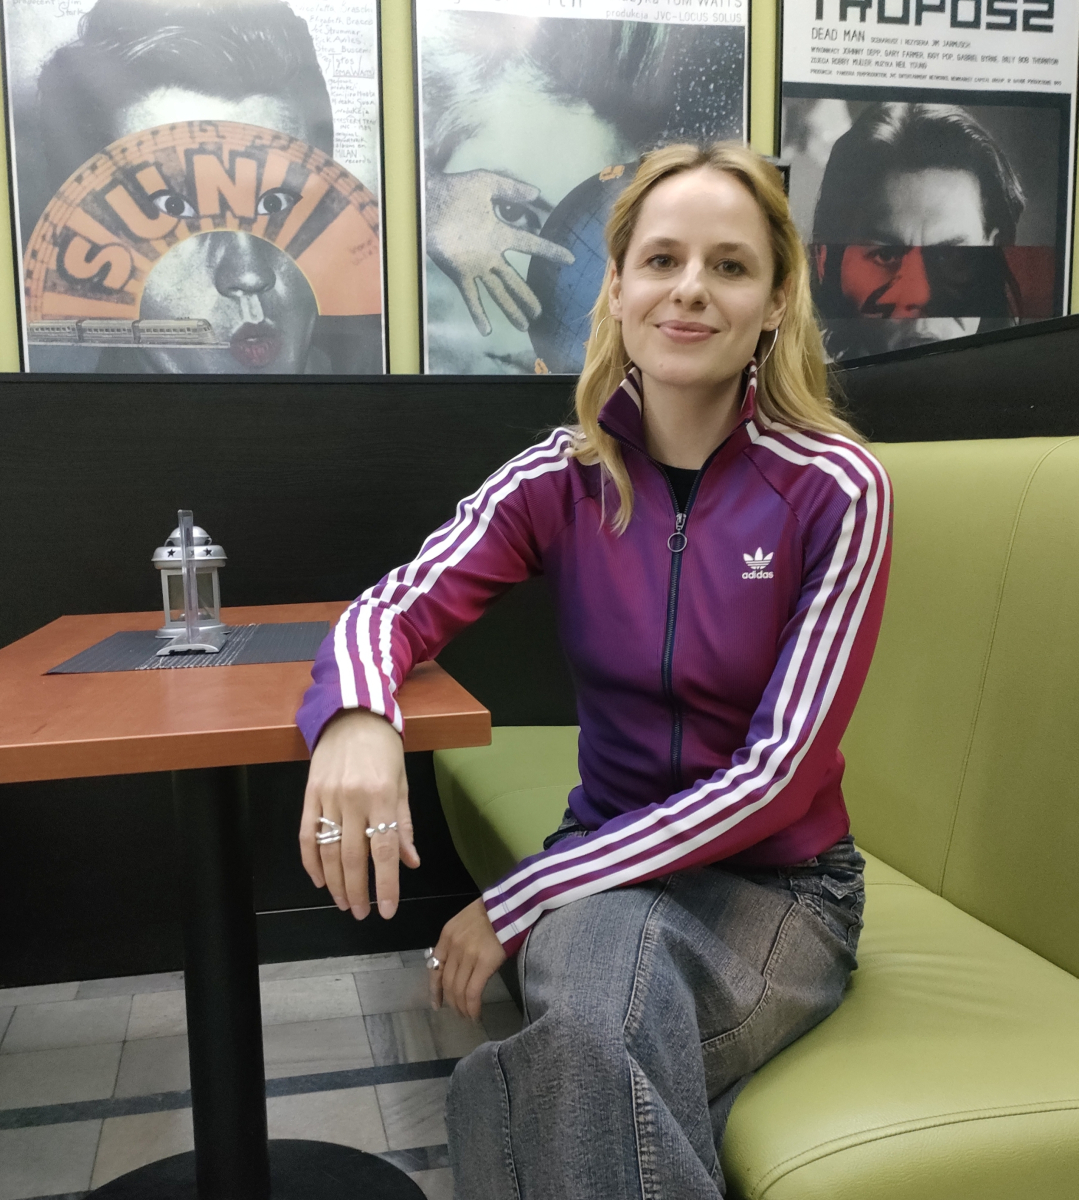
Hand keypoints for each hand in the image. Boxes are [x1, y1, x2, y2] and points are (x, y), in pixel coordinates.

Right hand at [299, 708, 419, 919]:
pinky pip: (306, 835)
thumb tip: (410, 862)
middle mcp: (353, 798)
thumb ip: (404, 825)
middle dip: (357, 891)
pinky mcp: (309, 794)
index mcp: (382, 795)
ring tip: (344, 903)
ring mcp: (327, 797)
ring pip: (328, 851)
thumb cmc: (384, 749)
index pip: (384, 850)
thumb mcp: (403, 783)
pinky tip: (319, 880)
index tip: (386, 910)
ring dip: (335, 883)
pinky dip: (311, 862)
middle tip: (362, 913)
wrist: (352, 715)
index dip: (385, 884)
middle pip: (352, 857)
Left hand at [426, 170, 574, 334]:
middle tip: (540, 312)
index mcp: (499, 234)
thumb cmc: (454, 190)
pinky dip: (478, 313)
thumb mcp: (487, 183)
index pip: (531, 244)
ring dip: (511, 310)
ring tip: (524, 326)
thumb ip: (511, 189)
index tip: (569, 259)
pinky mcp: (459, 273)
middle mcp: (491, 255)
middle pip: (514, 280)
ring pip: (498, 292)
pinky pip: (471, 296)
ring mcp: (476, 266)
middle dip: (527, 297)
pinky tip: (486, 331)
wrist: (428, 201)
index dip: (550, 251)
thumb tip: (536, 192)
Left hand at [428, 898, 506, 1020]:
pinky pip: (473, 992)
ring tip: (467, 1016)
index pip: (435, 967)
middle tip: (457, 1013)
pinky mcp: (484, 963)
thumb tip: (461, 963)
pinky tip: (475, 1015)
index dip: (435, 988)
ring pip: (458, 990)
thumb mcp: (467, 921)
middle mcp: (453, 946)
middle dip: (450, 1001)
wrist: (512, 904)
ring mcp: (468, 955)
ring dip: (461, 1007)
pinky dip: (472, 1007)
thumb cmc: (494, 911)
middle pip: (447, 982)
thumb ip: (459, 941)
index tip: (437, 1002)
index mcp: (447, 935)